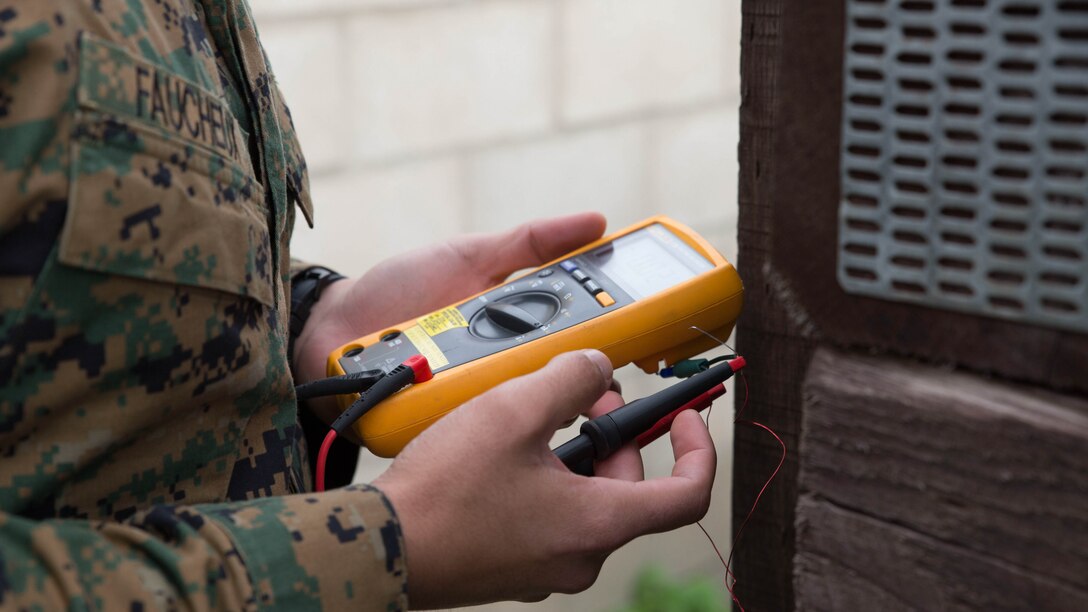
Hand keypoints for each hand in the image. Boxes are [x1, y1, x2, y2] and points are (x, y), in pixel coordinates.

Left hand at [293, 213, 607, 419]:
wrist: (332, 328)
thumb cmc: (402, 290)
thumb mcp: (471, 256)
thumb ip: (530, 242)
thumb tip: (597, 222)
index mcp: (519, 332)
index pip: (579, 339)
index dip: (613, 339)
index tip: (647, 332)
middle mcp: (503, 373)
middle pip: (557, 378)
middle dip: (582, 375)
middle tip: (599, 365)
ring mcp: (475, 402)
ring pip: (520, 405)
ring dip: (531, 395)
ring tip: (536, 380)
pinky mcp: (444, 426)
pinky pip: (473, 425)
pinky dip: (478, 416)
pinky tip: (484, 405)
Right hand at [373, 350, 715, 606]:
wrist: (380, 546)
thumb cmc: (446, 489)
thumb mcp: (515, 411)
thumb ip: (571, 378)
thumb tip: (599, 368)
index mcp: (598, 523)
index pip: (688, 494)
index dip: (698, 448)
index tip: (686, 414)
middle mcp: (580, 555)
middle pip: (629, 488)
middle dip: (616, 434)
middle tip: (584, 395)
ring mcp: (546, 567)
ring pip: (587, 499)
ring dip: (576, 453)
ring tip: (535, 417)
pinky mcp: (514, 565)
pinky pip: (550, 516)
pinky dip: (546, 478)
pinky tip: (505, 451)